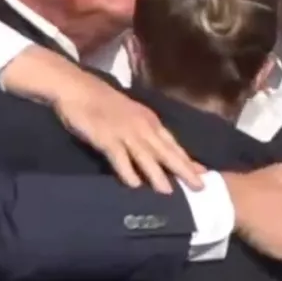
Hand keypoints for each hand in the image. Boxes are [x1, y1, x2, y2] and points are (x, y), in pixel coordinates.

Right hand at [48, 61, 205, 193]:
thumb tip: (154, 150)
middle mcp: (142, 127)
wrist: (77, 88)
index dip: (188, 160)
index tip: (204, 174)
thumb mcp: (130, 114)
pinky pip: (119, 157)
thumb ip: (142, 131)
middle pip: (166, 152)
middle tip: (199, 188)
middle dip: (183, 170)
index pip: (173, 144)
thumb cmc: (102, 101)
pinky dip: (127, 171)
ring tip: (169, 192)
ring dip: (158, 175)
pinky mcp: (106, 137)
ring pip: (145, 156)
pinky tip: (134, 186)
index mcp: (149, 120)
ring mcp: (124, 132)